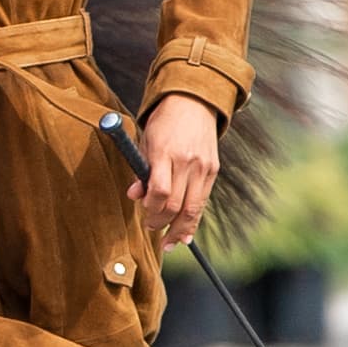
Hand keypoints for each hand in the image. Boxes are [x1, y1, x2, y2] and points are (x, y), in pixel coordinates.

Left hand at [127, 93, 220, 250]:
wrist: (192, 104)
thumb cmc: (163, 124)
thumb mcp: (145, 142)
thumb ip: (141, 171)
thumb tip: (134, 196)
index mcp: (166, 153)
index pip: (160, 191)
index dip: (150, 208)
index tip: (143, 213)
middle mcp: (187, 162)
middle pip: (177, 205)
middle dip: (162, 223)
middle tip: (152, 229)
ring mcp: (203, 167)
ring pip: (193, 209)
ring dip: (180, 230)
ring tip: (170, 242)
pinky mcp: (213, 170)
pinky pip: (203, 201)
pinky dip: (194, 220)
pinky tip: (186, 233)